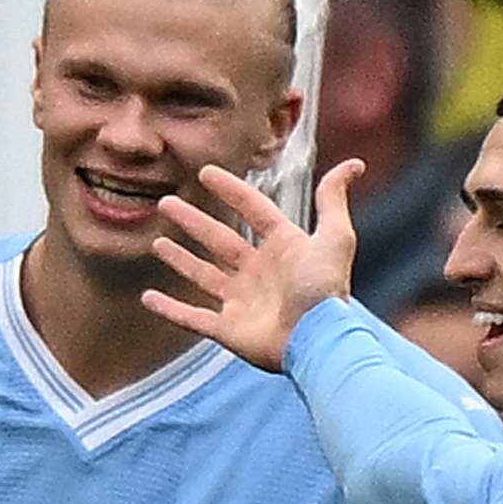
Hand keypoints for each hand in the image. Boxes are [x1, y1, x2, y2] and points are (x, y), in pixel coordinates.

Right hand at [145, 159, 362, 371]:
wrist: (316, 339)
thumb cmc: (326, 289)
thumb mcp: (335, 236)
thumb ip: (334, 200)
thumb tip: (354, 164)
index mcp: (282, 247)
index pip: (252, 210)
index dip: (231, 190)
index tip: (206, 173)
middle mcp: (258, 272)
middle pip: (218, 240)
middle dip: (192, 222)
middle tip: (166, 203)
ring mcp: (241, 301)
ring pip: (202, 274)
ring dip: (179, 259)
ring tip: (157, 242)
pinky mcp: (227, 329)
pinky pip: (191, 317)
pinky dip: (169, 309)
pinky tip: (148, 297)